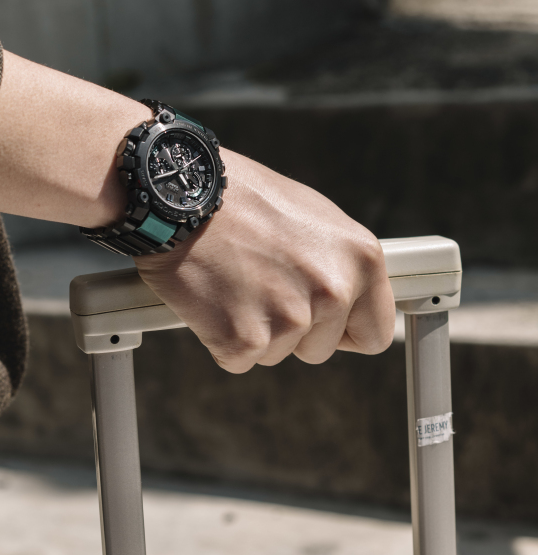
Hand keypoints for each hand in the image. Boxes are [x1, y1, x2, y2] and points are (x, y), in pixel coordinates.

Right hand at [135, 149, 394, 373]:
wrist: (181, 194)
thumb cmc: (242, 200)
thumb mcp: (312, 218)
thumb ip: (337, 264)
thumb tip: (349, 299)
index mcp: (362, 258)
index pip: (374, 331)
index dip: (342, 331)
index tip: (320, 323)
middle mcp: (334, 290)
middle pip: (320, 350)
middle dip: (291, 331)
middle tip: (259, 286)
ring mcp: (290, 317)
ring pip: (278, 355)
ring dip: (253, 331)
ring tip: (234, 282)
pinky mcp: (245, 339)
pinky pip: (238, 360)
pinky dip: (220, 338)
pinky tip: (213, 297)